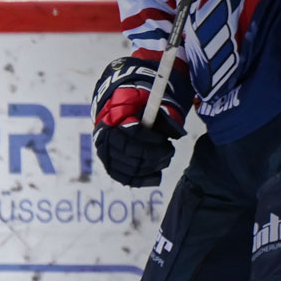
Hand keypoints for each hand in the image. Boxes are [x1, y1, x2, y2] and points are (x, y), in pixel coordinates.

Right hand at [90, 56, 187, 187]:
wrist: (116, 109)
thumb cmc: (136, 103)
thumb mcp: (146, 100)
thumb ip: (159, 113)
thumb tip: (175, 131)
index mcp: (112, 118)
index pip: (132, 133)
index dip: (150, 139)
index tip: (164, 140)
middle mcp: (105, 138)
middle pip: (131, 154)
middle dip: (154, 155)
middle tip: (169, 151)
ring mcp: (105, 153)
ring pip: (130, 167)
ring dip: (151, 166)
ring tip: (165, 160)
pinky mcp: (110, 164)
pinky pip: (124, 177)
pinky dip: (141, 180)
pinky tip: (155, 177)